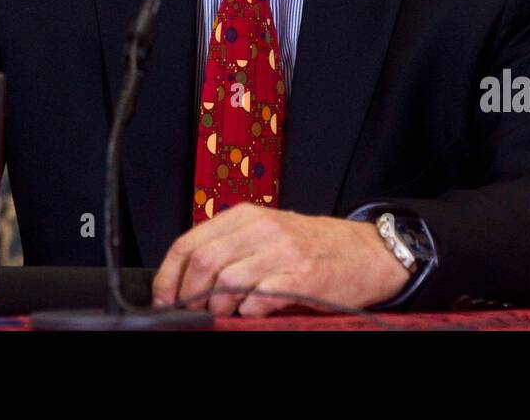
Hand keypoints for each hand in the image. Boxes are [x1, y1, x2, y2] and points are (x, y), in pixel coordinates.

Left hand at [151, 204, 410, 317]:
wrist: (365, 252)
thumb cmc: (311, 245)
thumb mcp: (266, 233)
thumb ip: (230, 246)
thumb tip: (183, 279)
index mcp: (246, 216)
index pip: (190, 242)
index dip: (169, 275)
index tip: (164, 298)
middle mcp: (262, 229)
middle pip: (204, 262)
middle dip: (188, 294)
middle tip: (190, 312)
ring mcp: (283, 252)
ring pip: (228, 281)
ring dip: (218, 306)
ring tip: (225, 313)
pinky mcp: (303, 277)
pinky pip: (260, 298)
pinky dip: (248, 312)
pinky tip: (251, 313)